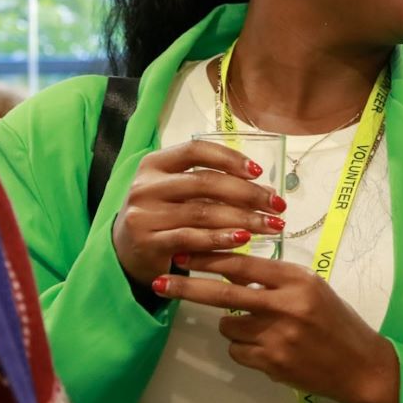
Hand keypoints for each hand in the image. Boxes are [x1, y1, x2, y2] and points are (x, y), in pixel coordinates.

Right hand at [109, 141, 285, 284]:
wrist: (125, 252)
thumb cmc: (162, 216)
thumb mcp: (178, 193)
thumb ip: (212, 186)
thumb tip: (265, 190)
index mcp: (155, 164)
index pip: (196, 150)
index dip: (230, 158)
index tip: (259, 172)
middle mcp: (146, 185)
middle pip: (205, 182)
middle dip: (248, 193)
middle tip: (277, 204)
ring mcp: (144, 214)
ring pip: (202, 212)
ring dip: (243, 219)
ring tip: (271, 224)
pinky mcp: (148, 242)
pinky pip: (191, 238)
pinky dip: (220, 239)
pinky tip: (244, 240)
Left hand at [154, 254, 401, 402]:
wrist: (359, 364)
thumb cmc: (336, 320)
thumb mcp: (310, 288)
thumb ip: (273, 278)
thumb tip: (229, 267)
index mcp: (296, 280)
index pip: (242, 264)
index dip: (208, 259)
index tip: (183, 254)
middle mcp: (286, 306)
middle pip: (223, 295)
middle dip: (187, 288)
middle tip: (161, 283)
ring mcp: (277, 337)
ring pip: (227, 327)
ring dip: (232, 325)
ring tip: (259, 327)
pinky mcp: (272, 363)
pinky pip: (238, 351)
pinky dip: (244, 348)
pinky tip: (268, 348)